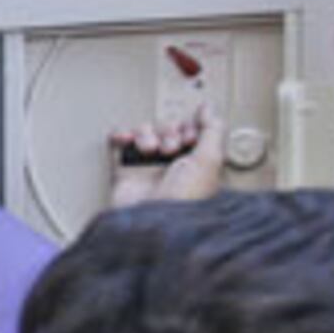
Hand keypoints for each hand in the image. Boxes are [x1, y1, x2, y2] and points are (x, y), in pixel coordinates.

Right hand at [108, 107, 225, 208]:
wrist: (151, 224)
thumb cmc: (185, 200)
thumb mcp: (210, 160)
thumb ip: (212, 129)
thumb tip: (209, 108)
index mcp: (198, 164)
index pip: (194, 132)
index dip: (192, 128)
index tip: (191, 136)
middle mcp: (174, 166)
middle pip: (170, 129)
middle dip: (170, 132)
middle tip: (170, 148)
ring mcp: (148, 168)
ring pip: (146, 132)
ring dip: (147, 134)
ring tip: (149, 150)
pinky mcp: (125, 171)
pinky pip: (120, 143)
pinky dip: (121, 135)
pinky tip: (125, 139)